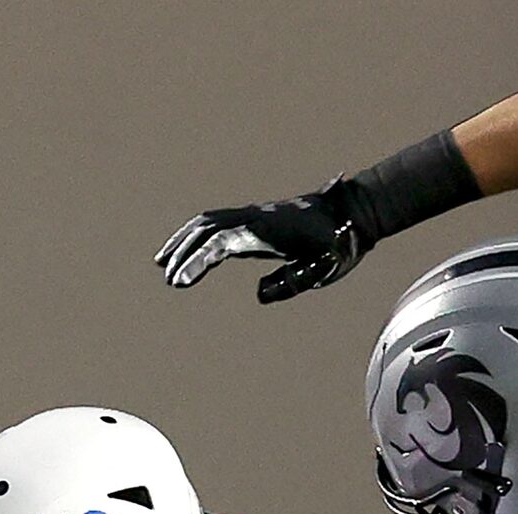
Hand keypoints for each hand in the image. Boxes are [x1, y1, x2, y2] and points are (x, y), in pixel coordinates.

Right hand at [156, 179, 369, 303]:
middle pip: (205, 229)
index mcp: (265, 229)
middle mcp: (253, 217)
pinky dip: (200, 238)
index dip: (197, 262)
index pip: (220, 243)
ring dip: (184, 241)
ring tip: (163, 264)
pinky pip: (220, 226)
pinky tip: (192, 255)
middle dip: (182, 251)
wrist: (354, 215)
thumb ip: (293, 280)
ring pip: (208, 223)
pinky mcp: (256, 221)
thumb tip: (258, 294)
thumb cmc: (340, 245)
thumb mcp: (321, 268)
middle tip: (166, 276)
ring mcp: (253, 216)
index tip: (180, 281)